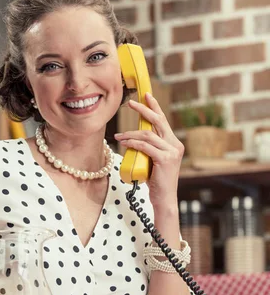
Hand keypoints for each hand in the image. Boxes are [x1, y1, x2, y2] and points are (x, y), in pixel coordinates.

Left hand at [114, 92, 183, 210]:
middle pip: (158, 122)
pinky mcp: (165, 159)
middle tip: (130, 103)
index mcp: (174, 143)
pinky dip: (133, 143)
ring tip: (119, 136)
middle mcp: (175, 145)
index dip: (155, 107)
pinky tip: (124, 143)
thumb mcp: (152, 161)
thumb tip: (133, 138)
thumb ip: (148, 148)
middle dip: (144, 110)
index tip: (146, 95)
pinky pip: (146, 146)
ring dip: (131, 134)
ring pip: (148, 135)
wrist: (164, 198)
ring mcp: (172, 152)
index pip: (163, 121)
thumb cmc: (155, 181)